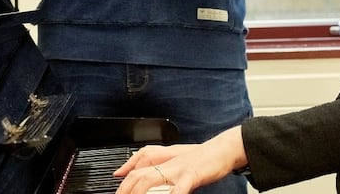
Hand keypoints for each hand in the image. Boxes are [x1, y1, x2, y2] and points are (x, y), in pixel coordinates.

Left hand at [114, 127, 247, 193]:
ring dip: (140, 191)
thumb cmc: (203, 158)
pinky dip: (173, 193)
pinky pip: (180, 185)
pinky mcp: (193, 173)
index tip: (116, 178)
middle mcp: (169, 162)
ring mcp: (179, 167)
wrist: (223, 150)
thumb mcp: (180, 161)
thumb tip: (149, 174)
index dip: (125, 171)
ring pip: (153, 177)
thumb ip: (164, 166)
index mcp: (165, 158)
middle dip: (127, 188)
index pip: (138, 163)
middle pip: (140, 173)